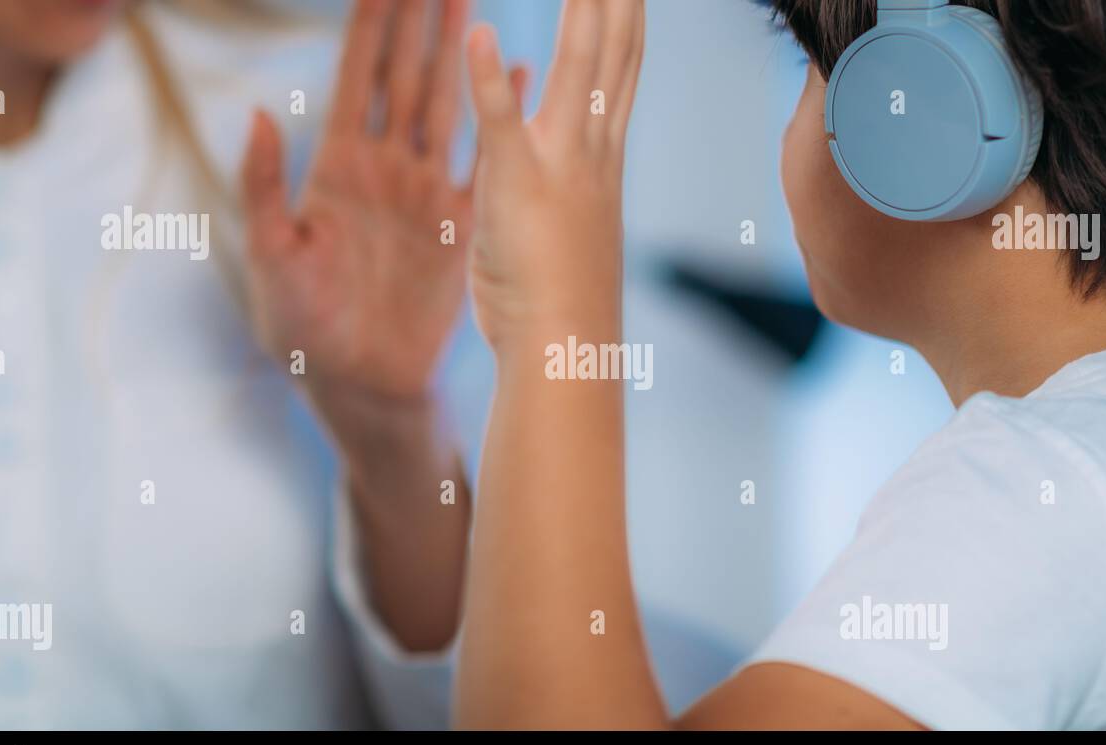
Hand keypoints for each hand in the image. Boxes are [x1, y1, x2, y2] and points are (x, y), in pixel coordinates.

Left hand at [241, 0, 474, 402]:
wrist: (361, 382)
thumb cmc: (302, 327)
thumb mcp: (270, 256)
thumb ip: (263, 187)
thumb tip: (259, 113)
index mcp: (337, 168)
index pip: (356, 79)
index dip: (370, 26)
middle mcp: (384, 169)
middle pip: (406, 77)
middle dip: (421, 22)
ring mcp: (424, 194)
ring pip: (446, 107)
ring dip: (459, 56)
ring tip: (470, 3)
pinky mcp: (460, 226)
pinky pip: (486, 163)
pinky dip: (503, 121)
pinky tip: (517, 80)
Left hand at [464, 0, 644, 354]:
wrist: (564, 348)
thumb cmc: (563, 297)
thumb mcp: (567, 221)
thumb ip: (565, 170)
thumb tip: (572, 140)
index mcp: (599, 155)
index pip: (618, 65)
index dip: (624, 17)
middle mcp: (589, 149)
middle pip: (610, 51)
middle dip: (616, 0)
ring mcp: (558, 165)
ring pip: (578, 69)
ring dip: (581, 12)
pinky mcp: (515, 188)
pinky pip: (499, 124)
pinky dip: (490, 80)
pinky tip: (481, 33)